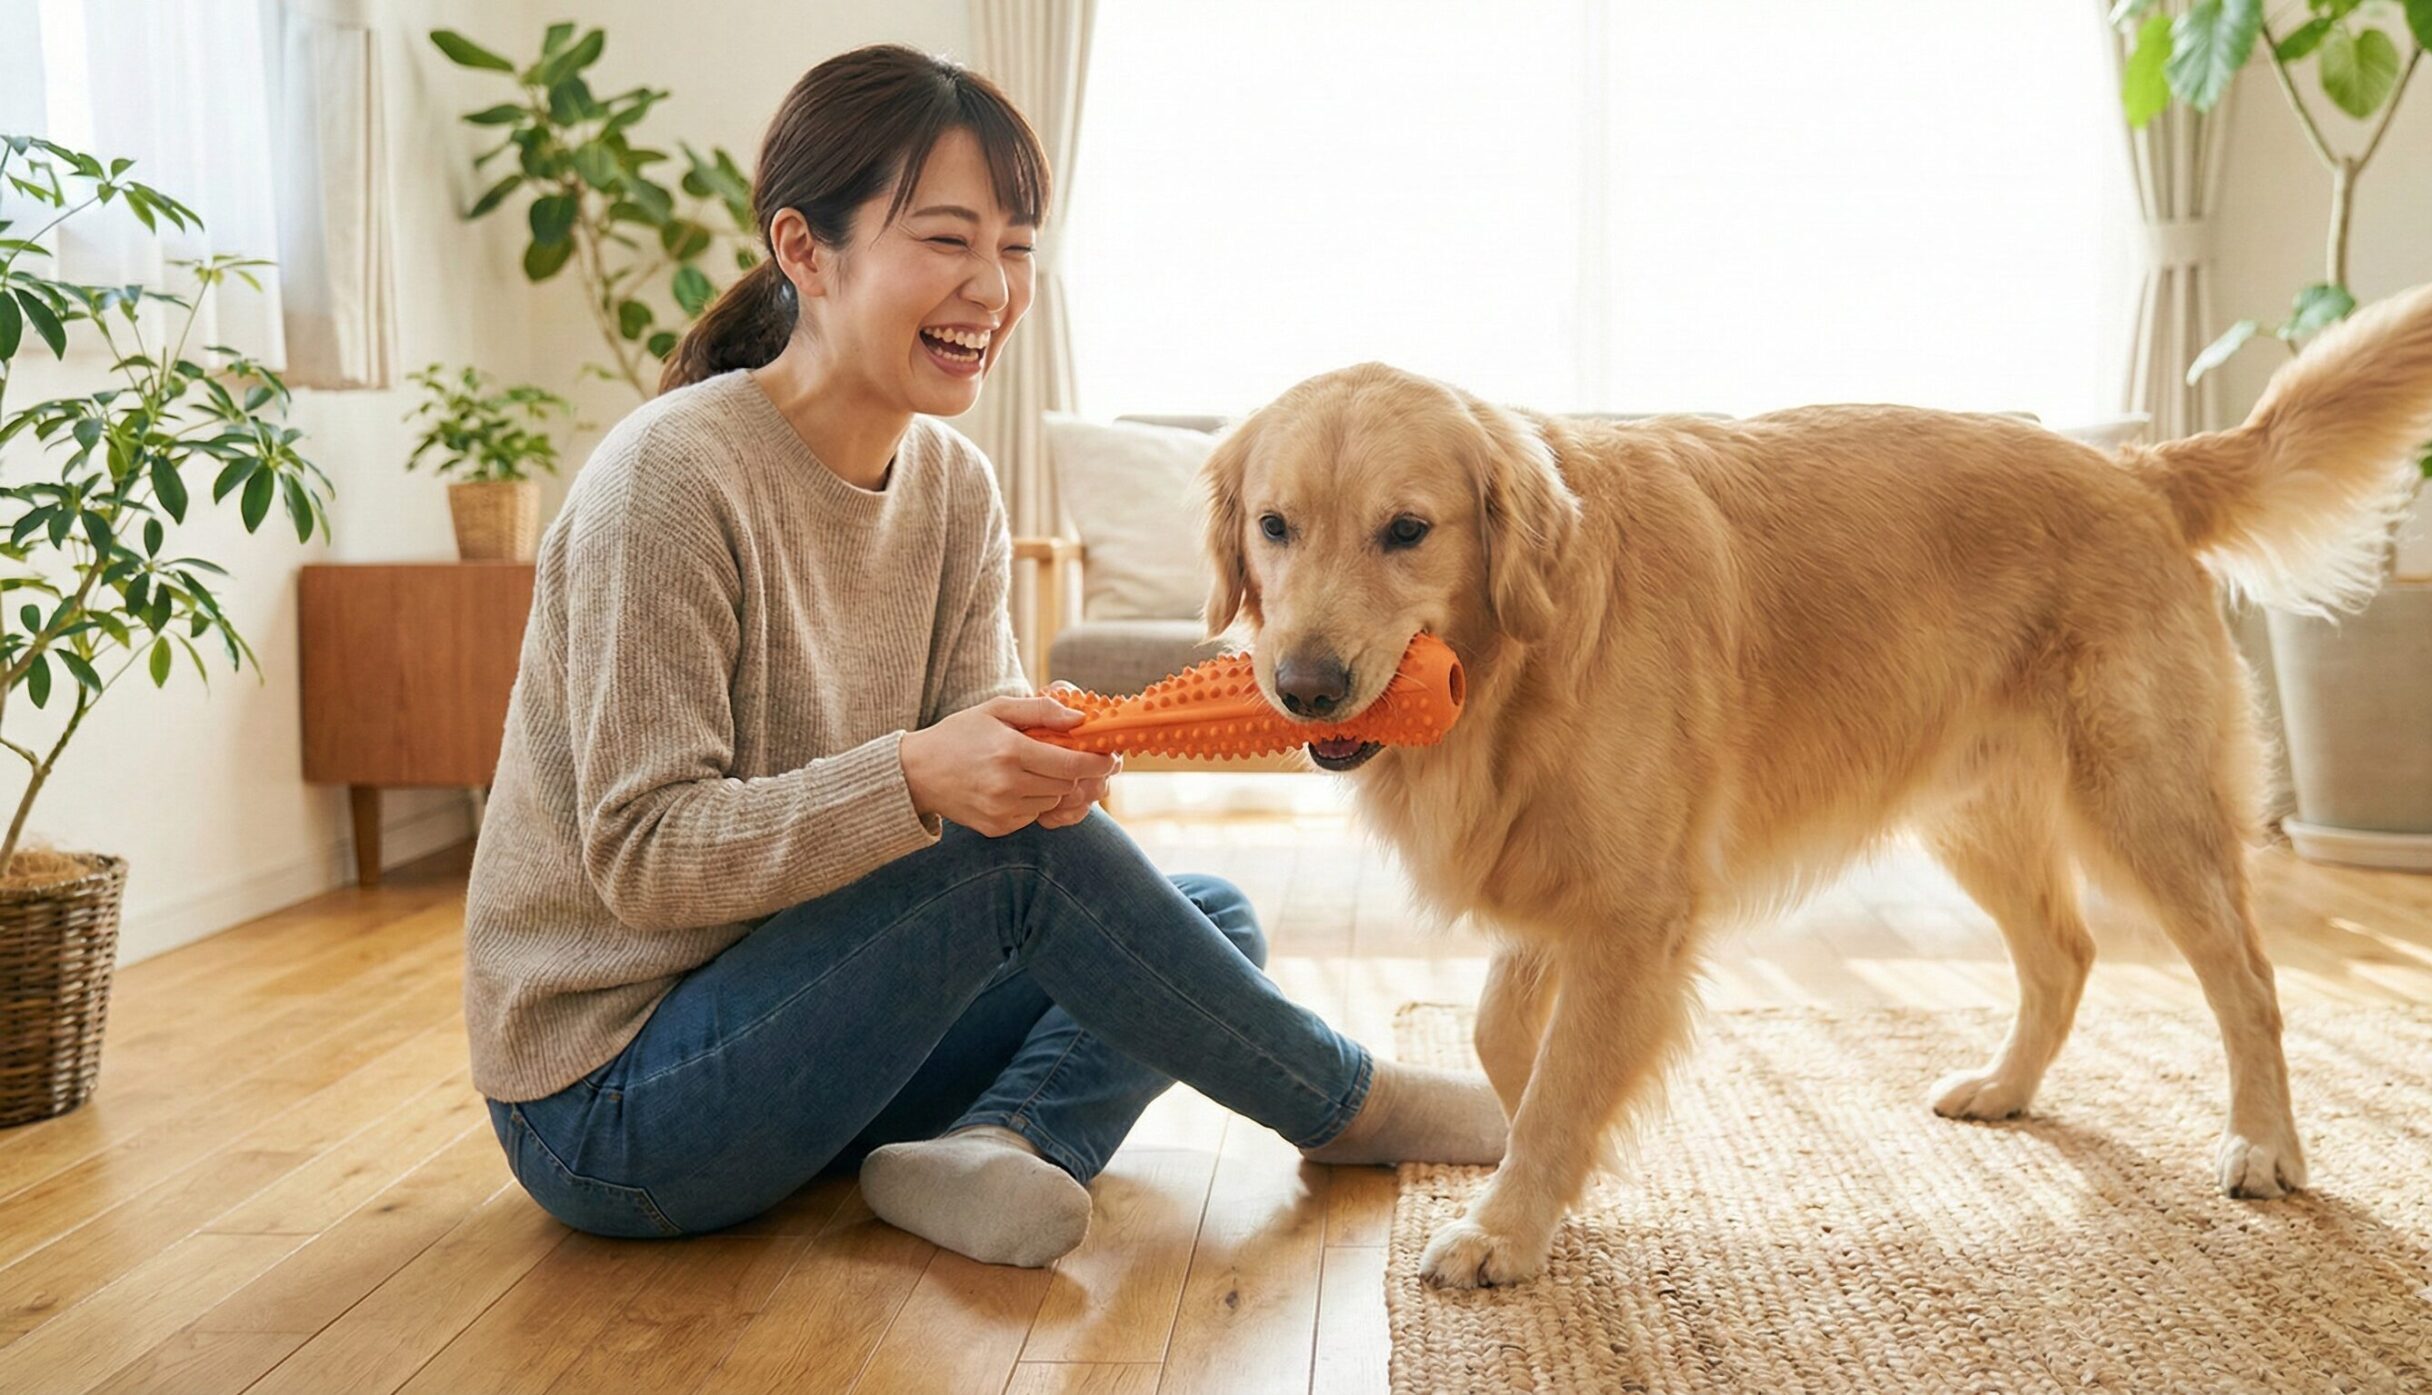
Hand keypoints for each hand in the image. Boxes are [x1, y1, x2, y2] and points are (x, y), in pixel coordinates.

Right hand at [900, 692, 1118, 836]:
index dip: (1097, 761)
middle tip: (1080, 759)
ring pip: (1053, 801)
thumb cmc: (960, 734)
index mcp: (1010, 751)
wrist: (917, 773)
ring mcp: (1001, 810)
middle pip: (1067, 784)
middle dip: (1078, 772)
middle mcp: (1007, 785)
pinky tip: (1016, 786)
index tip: (1110, 756)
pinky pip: (1034, 816)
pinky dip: (1034, 801)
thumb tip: (1080, 720)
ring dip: (1054, 786)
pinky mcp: (997, 827)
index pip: (1071, 763)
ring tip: (1036, 769)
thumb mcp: (997, 709)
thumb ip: (1041, 711)